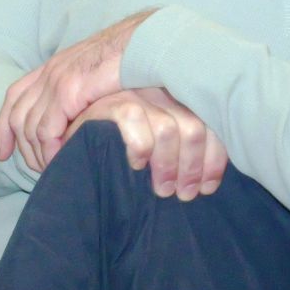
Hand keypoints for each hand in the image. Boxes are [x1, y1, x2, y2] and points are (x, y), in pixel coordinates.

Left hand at [0, 10, 156, 166]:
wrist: (145, 41)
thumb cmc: (131, 61)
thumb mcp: (97, 75)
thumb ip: (82, 92)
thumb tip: (78, 117)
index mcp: (54, 66)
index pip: (14, 96)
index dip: (4, 126)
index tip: (3, 153)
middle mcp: (49, 71)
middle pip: (16, 115)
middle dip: (20, 148)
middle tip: (34, 170)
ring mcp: (56, 80)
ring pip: (29, 127)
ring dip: (37, 153)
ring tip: (51, 170)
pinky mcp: (68, 91)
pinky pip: (47, 130)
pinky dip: (50, 150)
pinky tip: (60, 160)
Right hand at [80, 87, 227, 200]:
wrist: (75, 143)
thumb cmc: (122, 157)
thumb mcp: (160, 154)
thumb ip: (181, 154)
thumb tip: (208, 182)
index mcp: (180, 103)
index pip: (210, 125)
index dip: (214, 159)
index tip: (208, 188)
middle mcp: (162, 94)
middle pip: (194, 128)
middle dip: (192, 168)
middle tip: (185, 195)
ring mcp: (137, 95)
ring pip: (168, 128)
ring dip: (168, 165)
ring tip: (162, 190)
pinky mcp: (111, 102)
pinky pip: (134, 119)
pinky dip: (139, 146)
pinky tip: (135, 164)